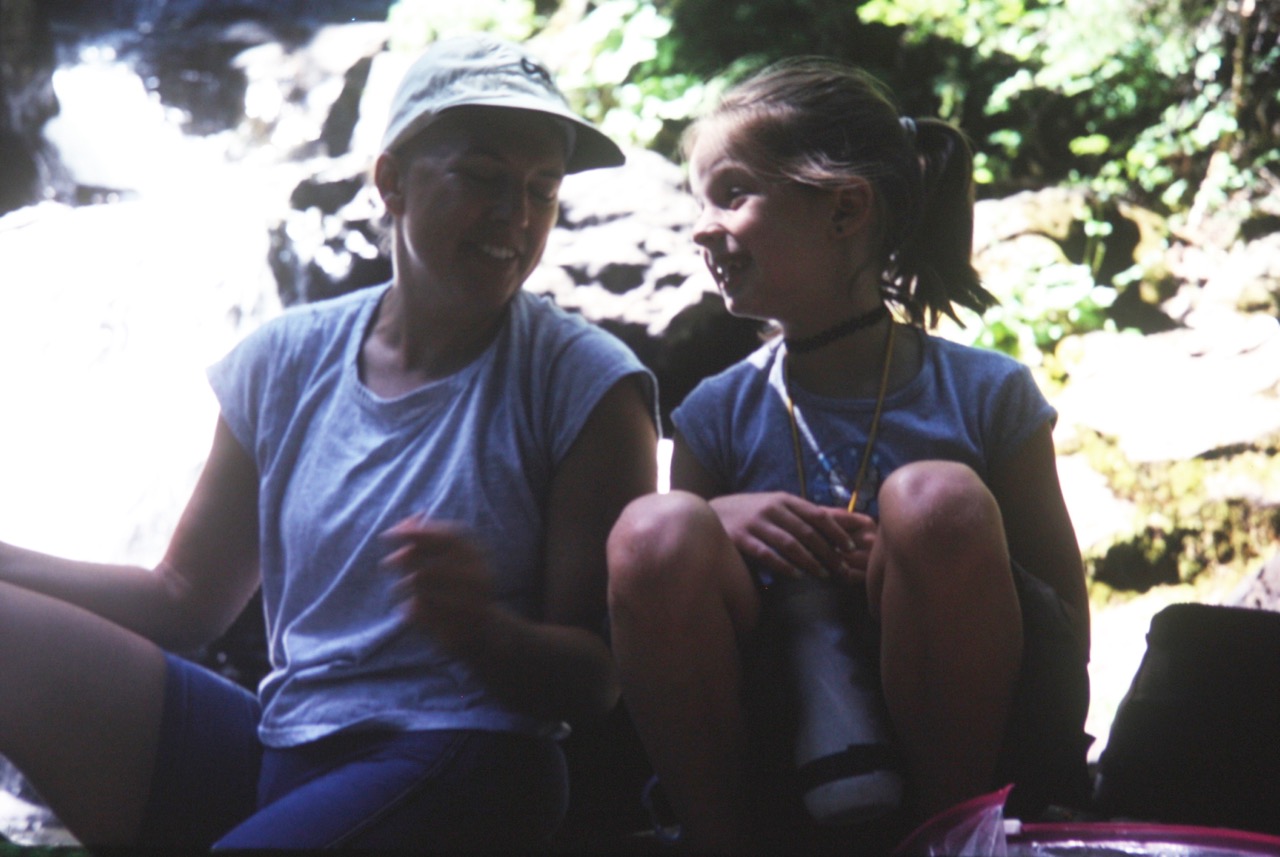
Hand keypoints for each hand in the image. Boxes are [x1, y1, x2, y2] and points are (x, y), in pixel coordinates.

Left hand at [380, 516, 495, 653]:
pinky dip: (408, 610)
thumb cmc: (459, 584)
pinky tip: (408, 607)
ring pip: (422, 592)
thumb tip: (410, 519)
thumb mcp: (450, 556)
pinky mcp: (457, 631)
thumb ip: (429, 537)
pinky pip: (420, 616)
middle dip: (401, 562)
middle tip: (386, 563)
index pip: (447, 538)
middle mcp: (479, 578)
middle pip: (429, 565)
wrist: (482, 630)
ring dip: (402, 587)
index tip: (388, 535)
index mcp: (478, 555)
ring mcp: (471, 606)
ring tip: (398, 588)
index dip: (415, 534)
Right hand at [709, 492, 874, 583]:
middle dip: (828, 551)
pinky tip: (796, 575)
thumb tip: (845, 518)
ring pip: (789, 544)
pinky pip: (766, 554)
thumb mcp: (779, 506)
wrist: (713, 513)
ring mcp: (756, 523)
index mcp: (785, 500)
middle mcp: (772, 509)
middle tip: (842, 568)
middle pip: (807, 532)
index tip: (851, 547)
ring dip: (809, 561)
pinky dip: (783, 565)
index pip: (818, 514)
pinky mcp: (741, 538)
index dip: (837, 531)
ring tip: (823, 574)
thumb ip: (806, 513)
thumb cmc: (753, 512)